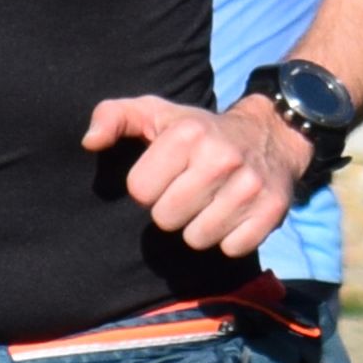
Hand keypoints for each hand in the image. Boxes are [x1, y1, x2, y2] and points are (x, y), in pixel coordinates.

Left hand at [83, 90, 304, 262]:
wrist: (270, 134)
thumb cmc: (199, 130)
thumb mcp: (154, 113)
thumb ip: (112, 117)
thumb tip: (90, 141)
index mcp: (188, 134)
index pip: (141, 190)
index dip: (148, 187)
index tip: (164, 174)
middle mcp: (222, 159)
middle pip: (166, 219)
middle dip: (171, 209)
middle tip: (188, 190)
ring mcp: (250, 186)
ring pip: (197, 238)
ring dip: (199, 226)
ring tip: (210, 201)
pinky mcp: (272, 211)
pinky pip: (231, 248)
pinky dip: (229, 238)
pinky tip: (233, 214)